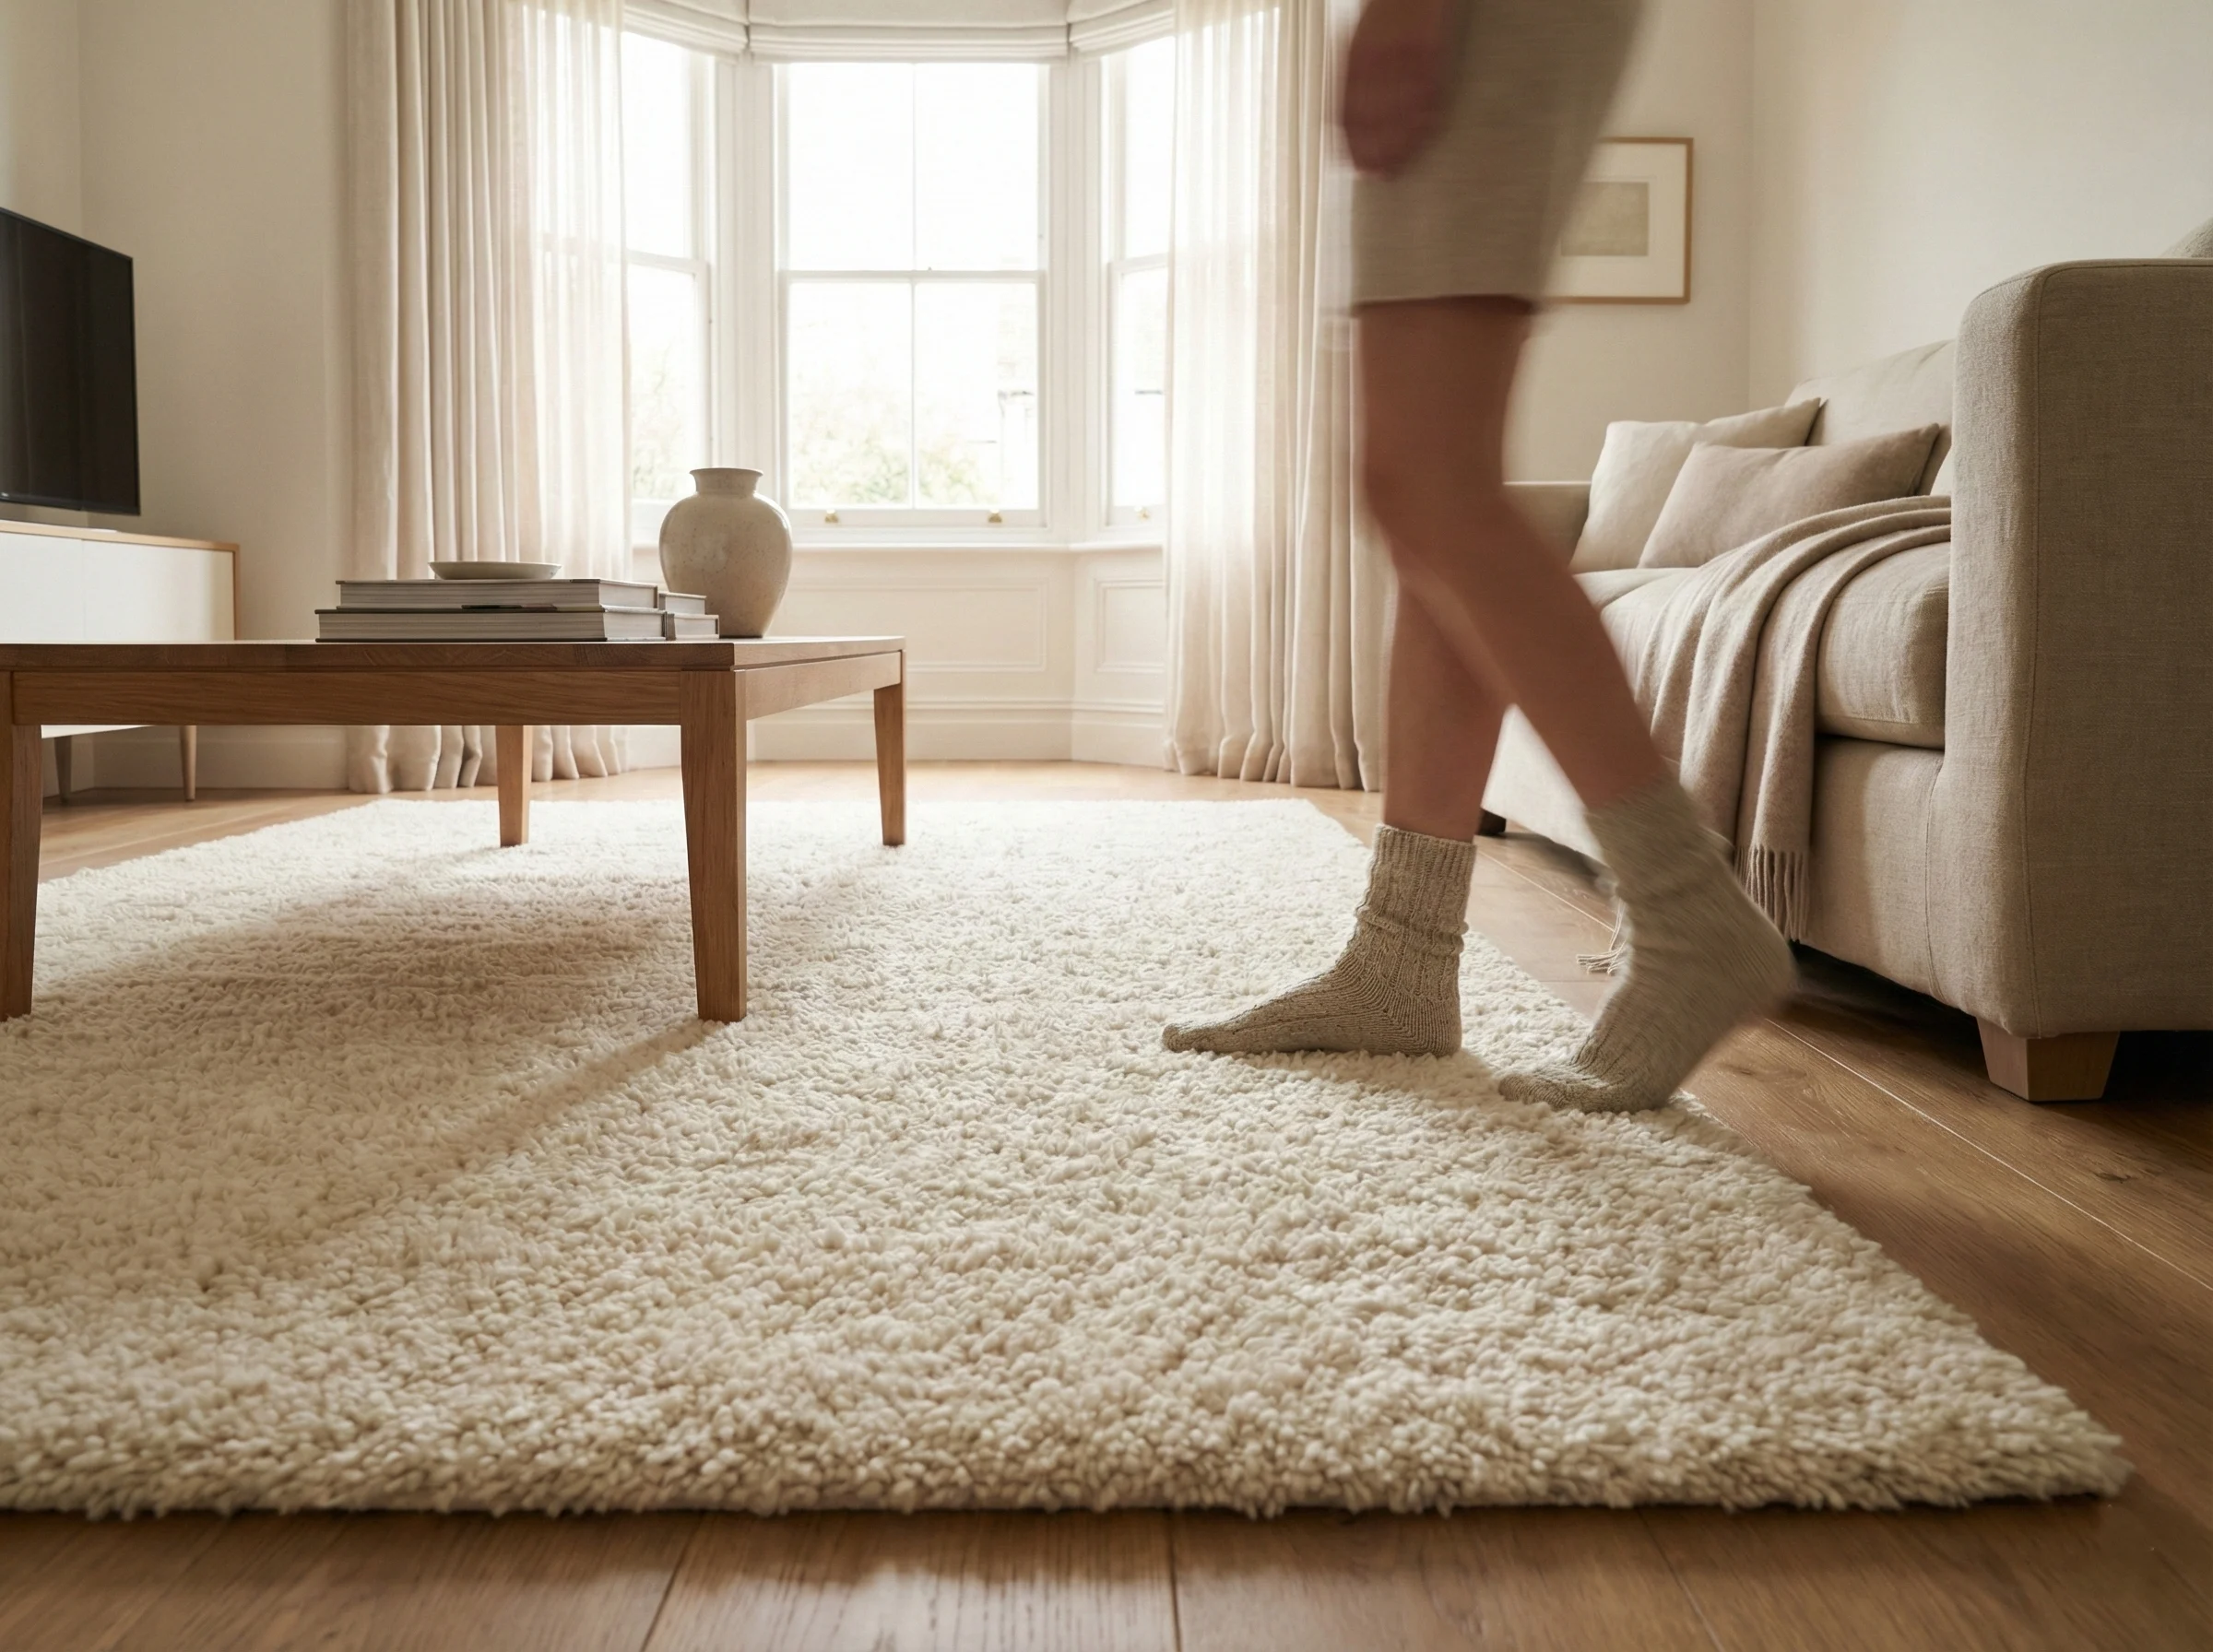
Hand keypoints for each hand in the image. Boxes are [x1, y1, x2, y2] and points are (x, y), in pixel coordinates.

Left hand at [1340, 0, 1458, 176]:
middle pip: (1371, 113)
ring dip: (1399, 141)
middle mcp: (1374, 56)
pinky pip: (1428, 89)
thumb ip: (1351, 78)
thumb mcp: (1357, 41)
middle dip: (1374, 149)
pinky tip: (1426, 133)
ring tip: (1399, 166)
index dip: (1350, 142)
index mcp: (1352, 56)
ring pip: (1399, 108)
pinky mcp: (1429, 46)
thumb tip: (1345, 125)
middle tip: (1377, 175)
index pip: (1346, 107)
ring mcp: (1403, 52)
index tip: (1354, 165)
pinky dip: (1426, 115)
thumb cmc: (1386, 10)